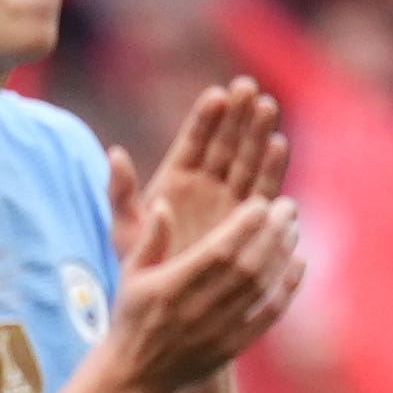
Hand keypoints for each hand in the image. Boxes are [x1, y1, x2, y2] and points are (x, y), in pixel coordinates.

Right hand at [96, 137, 305, 392]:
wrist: (135, 377)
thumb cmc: (132, 317)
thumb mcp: (130, 275)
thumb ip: (150, 239)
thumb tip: (163, 204)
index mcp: (171, 287)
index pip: (217, 251)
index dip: (244, 225)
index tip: (260, 202)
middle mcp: (197, 308)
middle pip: (247, 265)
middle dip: (272, 232)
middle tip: (288, 206)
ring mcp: (217, 330)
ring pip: (260, 286)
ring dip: (282, 253)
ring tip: (293, 227)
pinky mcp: (232, 347)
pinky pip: (268, 315)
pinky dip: (287, 288)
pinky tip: (298, 263)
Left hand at [126, 76, 288, 255]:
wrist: (170, 304)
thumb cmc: (142, 267)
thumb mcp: (125, 232)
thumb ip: (120, 194)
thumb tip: (113, 153)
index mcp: (176, 179)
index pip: (193, 141)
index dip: (205, 119)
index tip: (216, 95)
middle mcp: (208, 183)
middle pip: (226, 143)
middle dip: (237, 116)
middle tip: (248, 89)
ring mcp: (232, 197)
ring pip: (248, 159)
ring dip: (258, 134)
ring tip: (266, 107)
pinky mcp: (252, 217)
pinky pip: (264, 189)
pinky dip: (271, 168)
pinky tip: (279, 145)